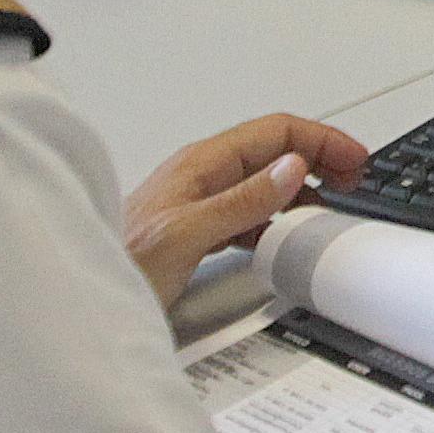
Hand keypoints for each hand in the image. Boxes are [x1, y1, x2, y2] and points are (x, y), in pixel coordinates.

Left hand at [121, 111, 370, 305]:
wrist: (79, 301)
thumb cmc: (122, 263)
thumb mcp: (188, 233)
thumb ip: (243, 200)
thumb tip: (293, 168)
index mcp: (202, 163)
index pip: (276, 131)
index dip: (321, 140)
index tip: (355, 159)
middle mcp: (203, 176)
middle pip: (274, 150)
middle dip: (319, 156)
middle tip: (353, 177)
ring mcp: (200, 201)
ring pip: (265, 180)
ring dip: (303, 187)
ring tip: (330, 203)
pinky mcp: (198, 229)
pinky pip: (250, 211)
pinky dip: (278, 215)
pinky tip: (286, 232)